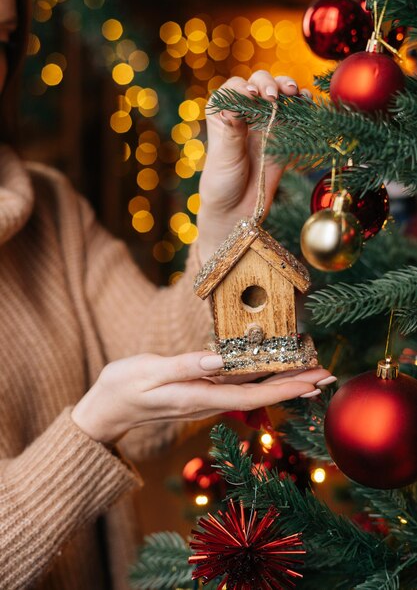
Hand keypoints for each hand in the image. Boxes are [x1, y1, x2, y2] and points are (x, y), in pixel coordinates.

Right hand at [71, 351, 334, 444]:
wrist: (107, 408)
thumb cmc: (124, 387)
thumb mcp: (149, 372)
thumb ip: (184, 366)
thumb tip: (220, 360)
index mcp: (199, 396)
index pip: (252, 394)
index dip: (285, 389)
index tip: (313, 381)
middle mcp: (209, 400)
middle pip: (261, 395)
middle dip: (295, 386)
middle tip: (328, 375)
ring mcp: (206, 397)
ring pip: (253, 390)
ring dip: (283, 382)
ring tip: (311, 373)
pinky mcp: (200, 390)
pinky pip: (239, 385)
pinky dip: (262, 377)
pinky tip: (272, 371)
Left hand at [197, 71, 311, 263]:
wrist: (237, 211)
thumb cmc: (222, 185)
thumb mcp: (224, 157)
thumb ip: (232, 131)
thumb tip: (235, 103)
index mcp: (222, 114)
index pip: (234, 88)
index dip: (245, 88)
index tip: (252, 97)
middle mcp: (243, 113)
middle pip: (259, 83)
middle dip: (268, 84)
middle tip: (274, 97)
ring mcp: (265, 122)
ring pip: (279, 93)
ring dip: (288, 87)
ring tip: (294, 93)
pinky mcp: (283, 135)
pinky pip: (296, 113)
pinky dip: (303, 105)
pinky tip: (307, 103)